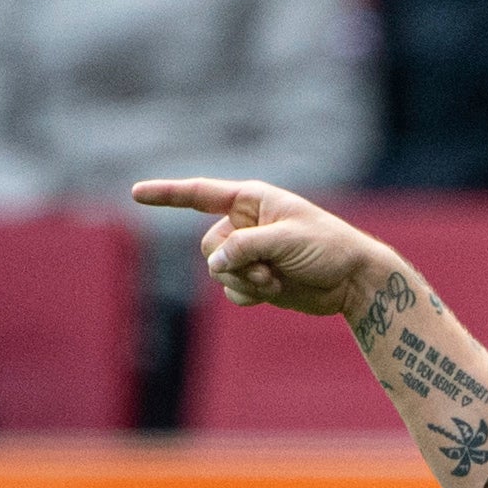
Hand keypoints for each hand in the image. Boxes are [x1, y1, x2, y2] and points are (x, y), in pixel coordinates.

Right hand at [131, 178, 391, 317]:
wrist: (351, 281)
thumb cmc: (326, 247)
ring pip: (217, 270)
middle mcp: (245, 223)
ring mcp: (249, 252)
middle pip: (208, 245)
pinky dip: (247, 294)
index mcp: (251, 200)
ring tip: (273, 279)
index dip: (167, 194)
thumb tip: (214, 263)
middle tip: (266, 267)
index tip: (136, 194)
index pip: (200, 194)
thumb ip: (245, 248)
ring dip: (242, 280)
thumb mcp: (285, 240)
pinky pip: (231, 290)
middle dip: (231, 261)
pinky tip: (272, 291)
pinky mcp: (255, 278)